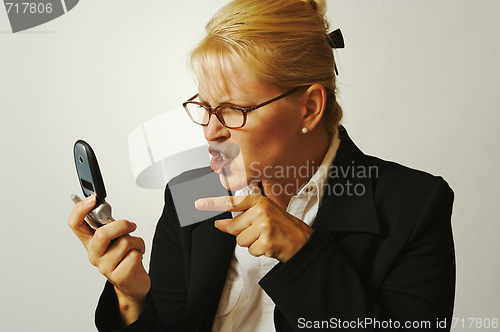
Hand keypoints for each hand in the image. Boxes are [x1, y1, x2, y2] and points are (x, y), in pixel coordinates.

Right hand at [67, 195, 150, 324]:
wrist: (133, 282)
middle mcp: (94, 254)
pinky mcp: (119, 276)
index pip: (75, 224)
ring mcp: (105, 267)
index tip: (93, 199)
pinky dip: (141, 252)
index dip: (80, 209)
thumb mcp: (115, 237)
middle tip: (130, 226)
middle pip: (102, 234)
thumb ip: (109, 224)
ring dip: (137, 241)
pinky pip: (134, 256)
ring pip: (124, 243)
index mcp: (90, 242)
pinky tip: (137, 257)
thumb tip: (103, 208)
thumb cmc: (124, 256)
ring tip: (135, 247)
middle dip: (121, 225)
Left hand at [195, 195, 312, 262]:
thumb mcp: (262, 217)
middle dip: (244, 234)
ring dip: (252, 244)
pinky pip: (251, 250)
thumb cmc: (282, 227)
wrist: (303, 240)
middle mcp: (261, 211)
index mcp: (259, 202)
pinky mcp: (266, 241)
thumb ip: (240, 219)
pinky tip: (270, 246)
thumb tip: (219, 223)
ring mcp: (264, 225)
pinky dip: (259, 252)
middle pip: (234, 227)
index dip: (213, 203)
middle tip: (261, 233)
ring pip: (241, 240)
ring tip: (266, 239)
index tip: (198, 203)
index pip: (232, 202)